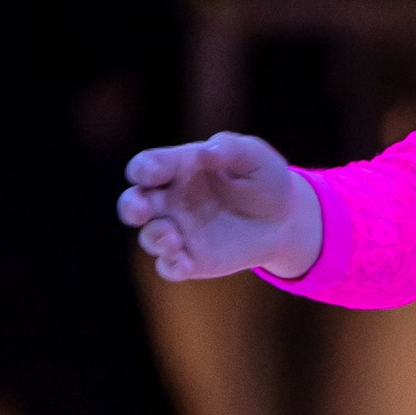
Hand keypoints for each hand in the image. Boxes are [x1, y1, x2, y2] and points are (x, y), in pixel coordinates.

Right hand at [119, 132, 321, 283]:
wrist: (284, 219)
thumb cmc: (264, 179)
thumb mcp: (254, 156)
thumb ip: (230, 148)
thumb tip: (207, 151)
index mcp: (178, 169)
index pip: (147, 166)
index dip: (143, 169)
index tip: (153, 173)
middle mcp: (171, 200)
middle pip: (133, 203)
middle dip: (131, 206)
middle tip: (140, 210)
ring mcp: (178, 231)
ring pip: (149, 237)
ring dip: (154, 238)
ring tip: (174, 239)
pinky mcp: (191, 258)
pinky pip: (169, 266)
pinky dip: (171, 266)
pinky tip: (185, 263)